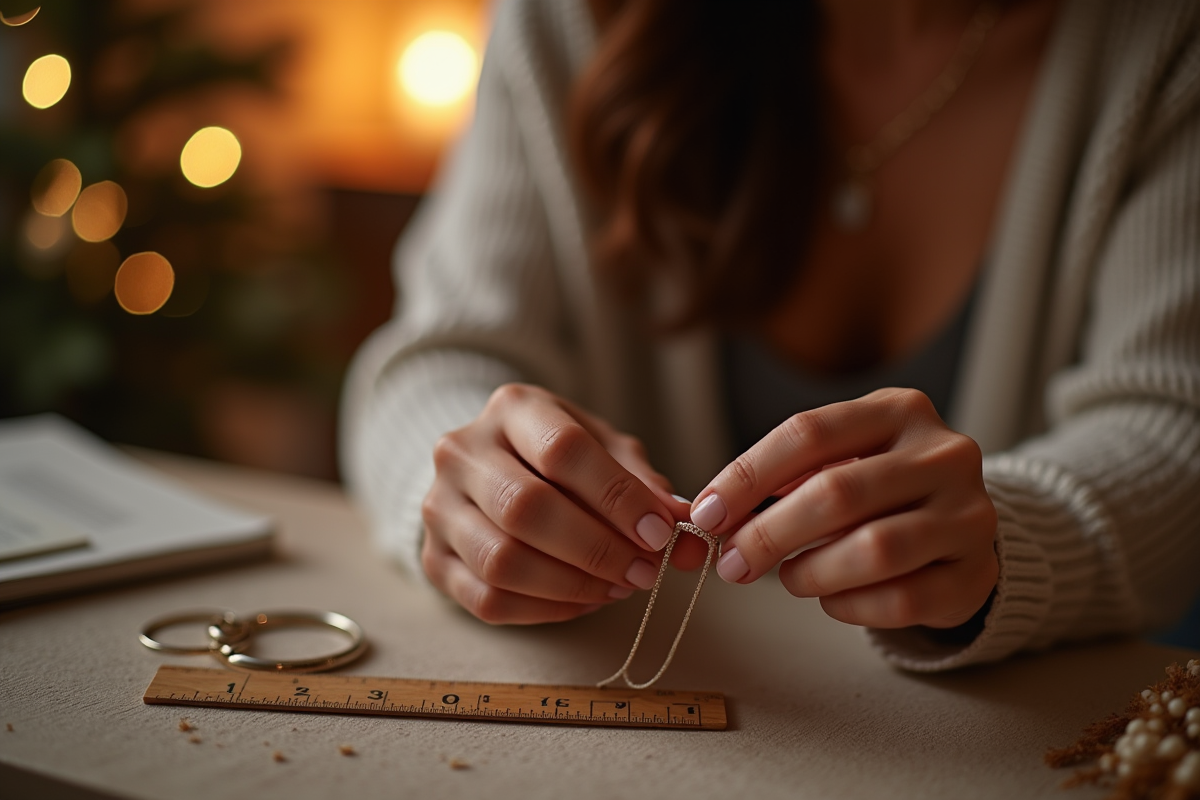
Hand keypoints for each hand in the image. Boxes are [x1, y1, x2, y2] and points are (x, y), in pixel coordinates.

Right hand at [421, 383, 693, 623]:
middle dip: (596, 549)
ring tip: (617, 587)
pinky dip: (546, 609)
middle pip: (525, 508)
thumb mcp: (608, 453)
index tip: (659, 533)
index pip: (563, 449)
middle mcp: (462, 451)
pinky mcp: (433, 559)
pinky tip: (583, 601)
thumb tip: (688, 537)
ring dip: (572, 585)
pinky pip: (487, 600)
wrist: (493, 471)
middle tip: (644, 571)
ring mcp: (439, 507)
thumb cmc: (563, 459)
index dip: (616, 497)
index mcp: (513, 408)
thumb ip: (647, 489)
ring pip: (502, 560)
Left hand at [689, 388, 997, 628]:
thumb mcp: (843, 459)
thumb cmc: (882, 491)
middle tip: (732, 563)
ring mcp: (969, 515)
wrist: (961, 528)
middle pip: (838, 493)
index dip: (747, 476)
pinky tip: (832, 600)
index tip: (706, 513)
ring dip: (812, 573)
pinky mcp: (977, 573)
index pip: (809, 433)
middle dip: (769, 534)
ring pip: (874, 550)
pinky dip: (851, 606)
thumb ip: (788, 476)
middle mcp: (944, 454)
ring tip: (790, 578)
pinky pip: (902, 599)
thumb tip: (716, 511)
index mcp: (900, 410)